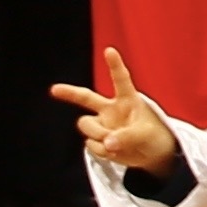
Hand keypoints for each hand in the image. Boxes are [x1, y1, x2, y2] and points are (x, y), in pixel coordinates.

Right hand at [49, 44, 180, 179]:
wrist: (151, 157)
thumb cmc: (153, 137)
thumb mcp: (146, 135)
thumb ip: (127, 137)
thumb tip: (107, 143)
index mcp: (128, 99)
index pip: (120, 79)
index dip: (115, 64)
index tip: (110, 50)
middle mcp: (111, 109)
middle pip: (86, 97)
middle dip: (69, 93)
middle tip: (54, 89)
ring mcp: (103, 124)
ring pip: (86, 125)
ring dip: (97, 136)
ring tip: (114, 144)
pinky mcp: (98, 140)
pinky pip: (91, 144)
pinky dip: (102, 151)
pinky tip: (115, 152)